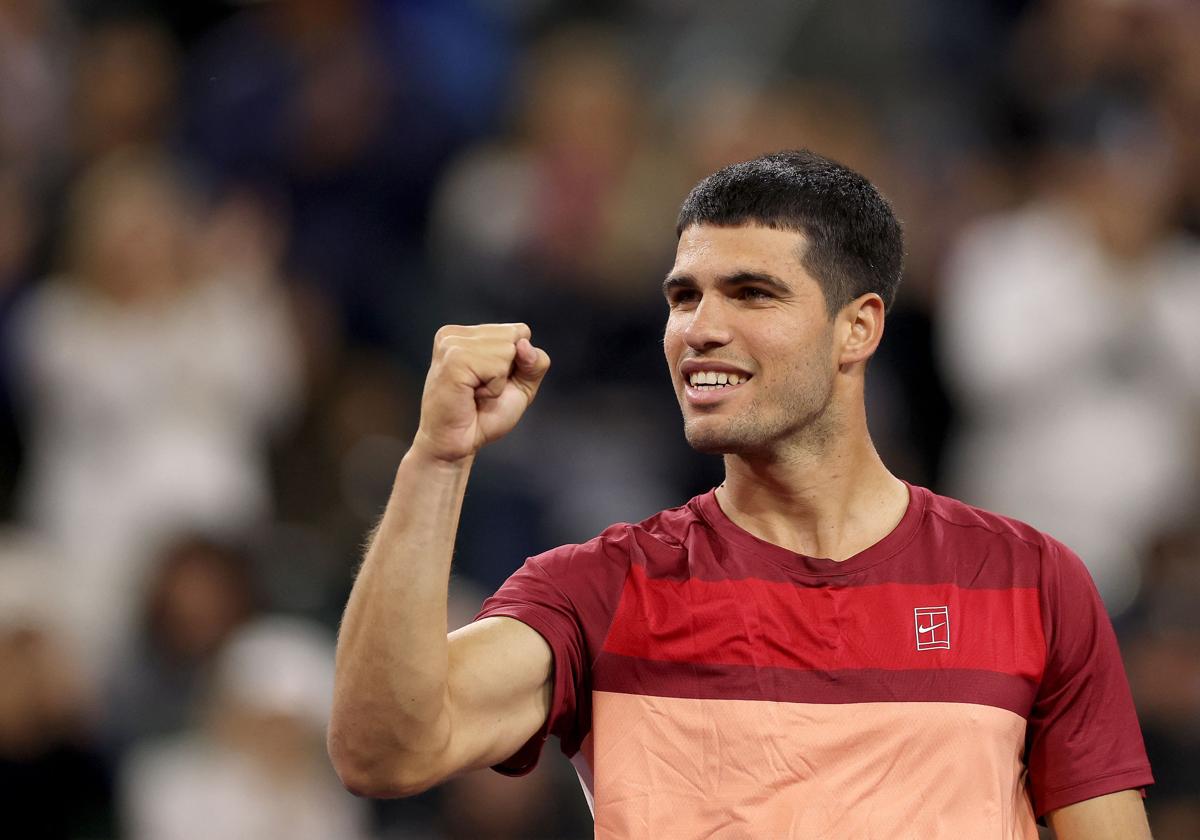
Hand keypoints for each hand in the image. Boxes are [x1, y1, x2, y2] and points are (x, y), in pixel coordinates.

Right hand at [412, 324, 550, 462]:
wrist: (458, 446)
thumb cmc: (484, 416)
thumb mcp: (521, 385)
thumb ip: (534, 362)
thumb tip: (524, 344)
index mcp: (466, 335)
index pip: (519, 331)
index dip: (517, 363)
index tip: (491, 382)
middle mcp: (454, 335)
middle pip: (515, 337)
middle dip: (508, 371)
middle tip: (481, 390)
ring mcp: (451, 345)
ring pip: (507, 350)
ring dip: (499, 381)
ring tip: (475, 393)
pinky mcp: (453, 360)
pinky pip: (497, 367)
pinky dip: (493, 388)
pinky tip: (472, 395)